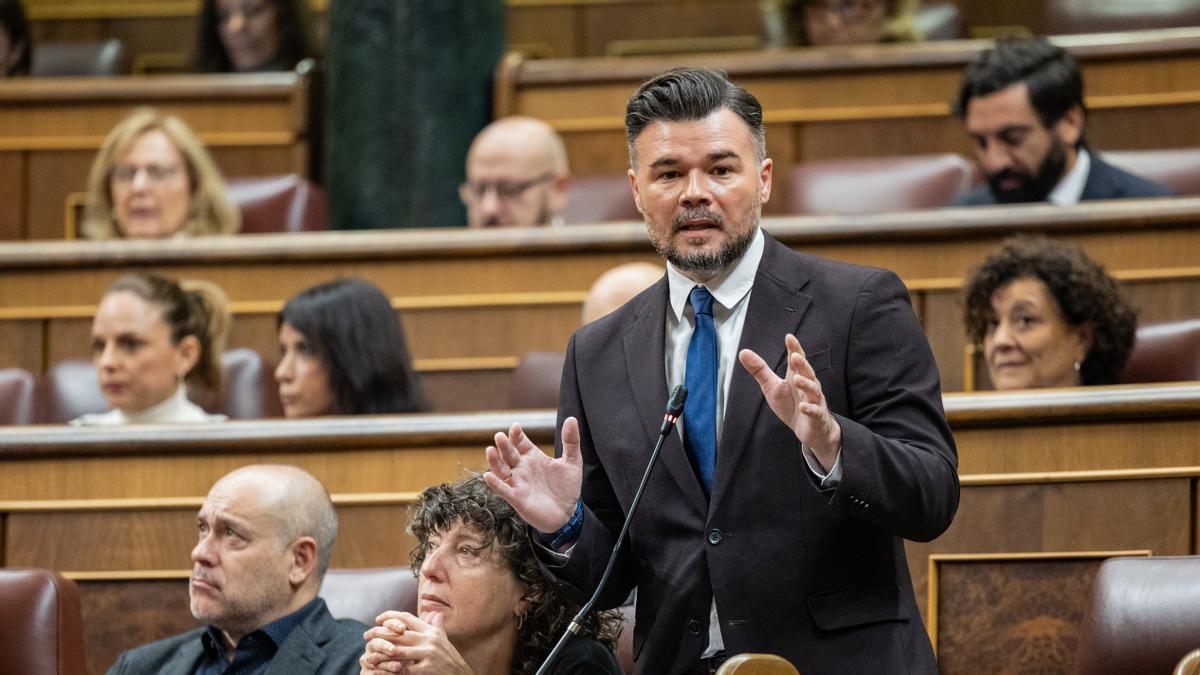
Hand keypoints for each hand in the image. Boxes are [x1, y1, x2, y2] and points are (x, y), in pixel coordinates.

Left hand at [359, 612, 472, 674]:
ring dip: (381, 655)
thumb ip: (437, 626)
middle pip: (398, 633)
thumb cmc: (450, 658)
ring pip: (397, 651)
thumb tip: (434, 613)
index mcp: (431, 631)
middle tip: (367, 636)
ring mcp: (427, 654)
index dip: (390, 616)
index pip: (407, 618)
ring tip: (369, 657)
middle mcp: (429, 640)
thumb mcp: (444, 640)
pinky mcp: (426, 669)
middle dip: (380, 634)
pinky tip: (380, 671)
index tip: (378, 619)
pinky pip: (402, 669)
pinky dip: (389, 670)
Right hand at [484, 419, 581, 532]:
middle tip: (499, 436)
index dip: (517, 435)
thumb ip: (571, 441)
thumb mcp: (573, 461)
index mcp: (532, 456)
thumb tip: (571, 418)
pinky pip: (503, 490)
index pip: (520, 442)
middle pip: (509, 454)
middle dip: (504, 445)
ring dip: (495, 461)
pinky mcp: (517, 498)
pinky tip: (488, 476)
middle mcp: (522, 468)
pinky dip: (495, 483)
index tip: (516, 427)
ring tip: (490, 450)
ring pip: (501, 470)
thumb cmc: (567, 487)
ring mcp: (518, 483)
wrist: (568, 513)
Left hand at [739, 333, 841, 468]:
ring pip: (813, 390)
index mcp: (796, 377)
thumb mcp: (772, 386)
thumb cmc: (791, 405)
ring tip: (797, 379)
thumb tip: (743, 352)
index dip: (794, 349)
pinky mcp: (817, 417)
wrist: (807, 429)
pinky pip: (816, 412)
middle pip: (807, 372)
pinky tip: (803, 407)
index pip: (796, 361)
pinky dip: (810, 409)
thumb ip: (759, 370)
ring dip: (806, 384)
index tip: (789, 337)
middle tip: (795, 356)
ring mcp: (814, 401)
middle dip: (802, 364)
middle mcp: (808, 386)